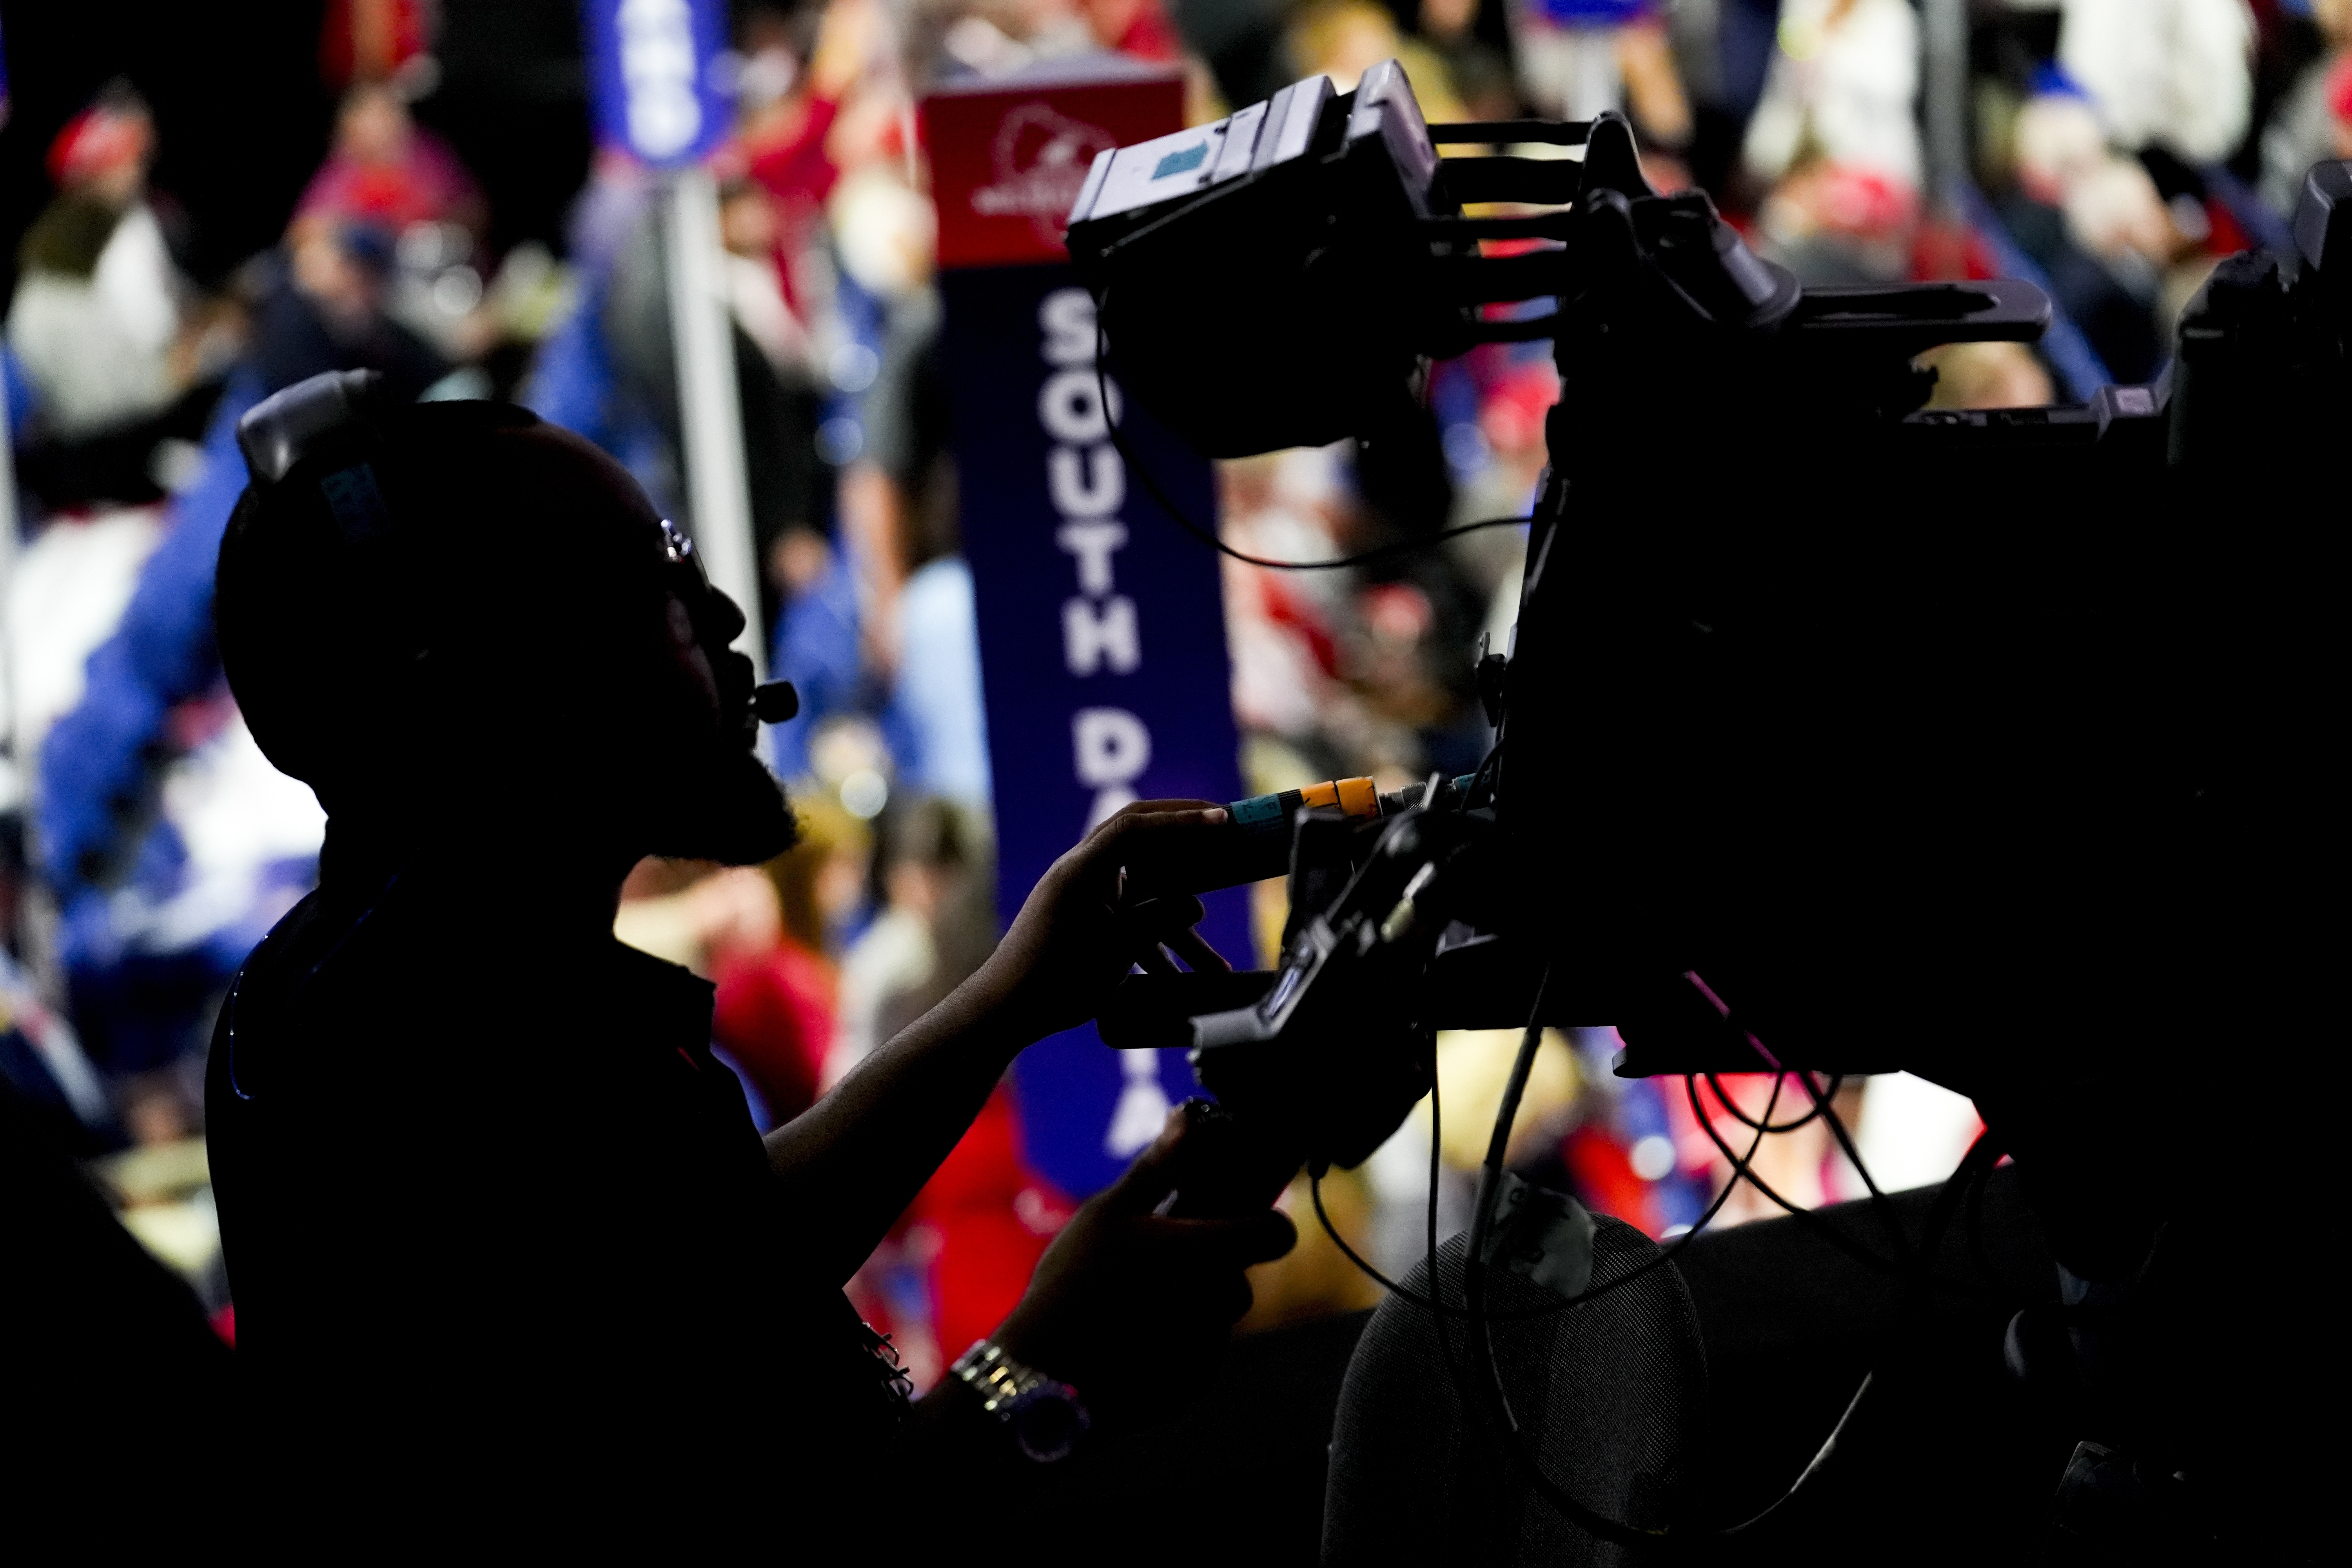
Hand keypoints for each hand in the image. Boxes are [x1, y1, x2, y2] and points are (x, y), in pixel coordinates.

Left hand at [972, 800, 1235, 1041]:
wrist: (1005, 1011)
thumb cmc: (1054, 979)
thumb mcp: (1116, 949)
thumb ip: (1159, 921)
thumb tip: (1196, 905)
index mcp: (1083, 868)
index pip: (1136, 825)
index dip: (1182, 819)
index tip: (1221, 819)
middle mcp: (1083, 873)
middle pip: (1144, 844)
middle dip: (1188, 842)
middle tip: (1227, 834)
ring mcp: (1085, 897)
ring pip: (1144, 901)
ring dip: (1178, 933)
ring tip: (1217, 968)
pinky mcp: (1087, 922)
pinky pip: (1131, 925)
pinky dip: (1156, 948)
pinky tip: (1182, 982)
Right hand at [992, 1106, 1295, 1416]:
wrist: (1043, 1376)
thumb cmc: (1075, 1283)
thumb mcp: (1108, 1213)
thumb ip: (1158, 1167)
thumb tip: (1188, 1117)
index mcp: (1203, 1253)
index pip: (1275, 1234)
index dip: (1267, 1224)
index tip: (1245, 1222)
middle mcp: (1215, 1303)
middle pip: (1238, 1278)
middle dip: (1208, 1271)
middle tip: (1156, 1267)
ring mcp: (1206, 1350)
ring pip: (1217, 1318)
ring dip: (1190, 1308)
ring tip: (1133, 1306)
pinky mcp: (1191, 1386)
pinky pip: (1197, 1356)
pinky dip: (1173, 1346)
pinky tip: (1130, 1341)